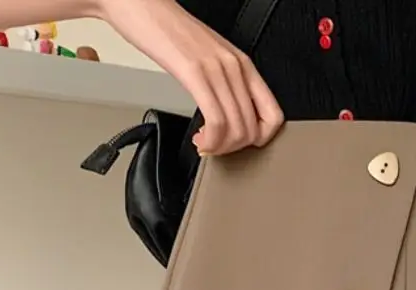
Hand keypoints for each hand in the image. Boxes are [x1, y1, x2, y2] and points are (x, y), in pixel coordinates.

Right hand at [99, 0, 283, 154]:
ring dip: (220, 148)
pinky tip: (199, 139)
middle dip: (234, 148)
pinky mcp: (194, 72)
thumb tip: (233, 119)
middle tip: (215, 147)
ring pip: (237, 129)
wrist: (142, 6)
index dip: (259, 139)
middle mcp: (235, 67)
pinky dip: (210, 141)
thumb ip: (227, 86)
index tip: (239, 143)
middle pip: (253, 129)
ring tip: (205, 144)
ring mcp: (217, 69)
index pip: (273, 116)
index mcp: (243, 64)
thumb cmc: (171, 33)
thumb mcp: (211, 60)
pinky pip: (216, 121)